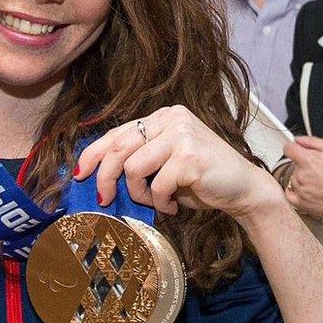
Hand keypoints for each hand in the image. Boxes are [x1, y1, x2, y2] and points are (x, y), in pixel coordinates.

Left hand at [74, 105, 281, 219]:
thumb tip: (99, 177)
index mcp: (162, 117)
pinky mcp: (189, 156)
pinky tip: (172, 205)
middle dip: (104, 178)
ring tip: (156, 201)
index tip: (79, 173)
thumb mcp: (164, 163)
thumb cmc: (200, 179)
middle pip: (118, 148)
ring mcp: (181, 135)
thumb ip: (138, 160)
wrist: (243, 189)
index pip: (117, 133)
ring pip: (133, 168)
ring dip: (139, 194)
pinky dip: (159, 202)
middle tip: (103, 200)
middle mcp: (171, 119)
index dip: (93, 153)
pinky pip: (156, 185)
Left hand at [281, 136, 322, 221]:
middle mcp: (302, 176)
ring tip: (321, 183)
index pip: (288, 149)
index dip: (293, 149)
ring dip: (302, 180)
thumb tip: (298, 140)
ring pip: (294, 180)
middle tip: (320, 170)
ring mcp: (302, 191)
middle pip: (293, 166)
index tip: (296, 151)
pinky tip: (308, 191)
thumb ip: (312, 142)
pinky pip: (290, 196)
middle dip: (303, 166)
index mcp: (308, 160)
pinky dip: (296, 193)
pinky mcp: (304, 205)